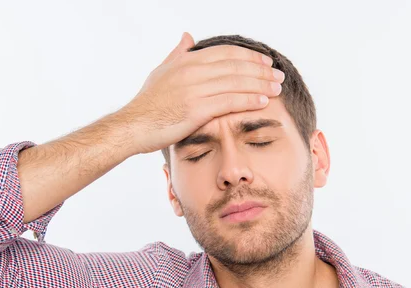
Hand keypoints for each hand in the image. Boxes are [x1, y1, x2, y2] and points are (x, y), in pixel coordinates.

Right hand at [118, 32, 284, 154]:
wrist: (132, 126)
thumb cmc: (146, 103)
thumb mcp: (161, 72)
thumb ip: (177, 54)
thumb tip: (187, 36)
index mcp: (186, 61)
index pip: (226, 53)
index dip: (249, 56)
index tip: (265, 62)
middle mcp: (192, 71)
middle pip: (236, 66)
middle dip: (261, 70)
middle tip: (278, 76)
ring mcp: (194, 90)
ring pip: (236, 82)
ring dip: (261, 84)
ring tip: (278, 88)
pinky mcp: (196, 110)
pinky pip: (230, 102)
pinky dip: (249, 100)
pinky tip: (264, 102)